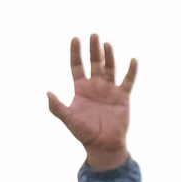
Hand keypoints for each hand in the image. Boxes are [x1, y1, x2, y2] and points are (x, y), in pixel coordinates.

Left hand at [46, 34, 136, 169]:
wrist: (103, 146)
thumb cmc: (84, 134)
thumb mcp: (68, 120)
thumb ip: (57, 107)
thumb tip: (47, 93)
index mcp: (81, 88)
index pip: (77, 65)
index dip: (76, 52)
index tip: (75, 39)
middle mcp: (95, 86)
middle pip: (94, 62)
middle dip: (93, 49)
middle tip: (93, 35)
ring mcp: (109, 90)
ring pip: (109, 68)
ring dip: (109, 56)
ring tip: (107, 44)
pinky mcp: (123, 97)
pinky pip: (128, 81)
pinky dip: (131, 71)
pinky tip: (133, 60)